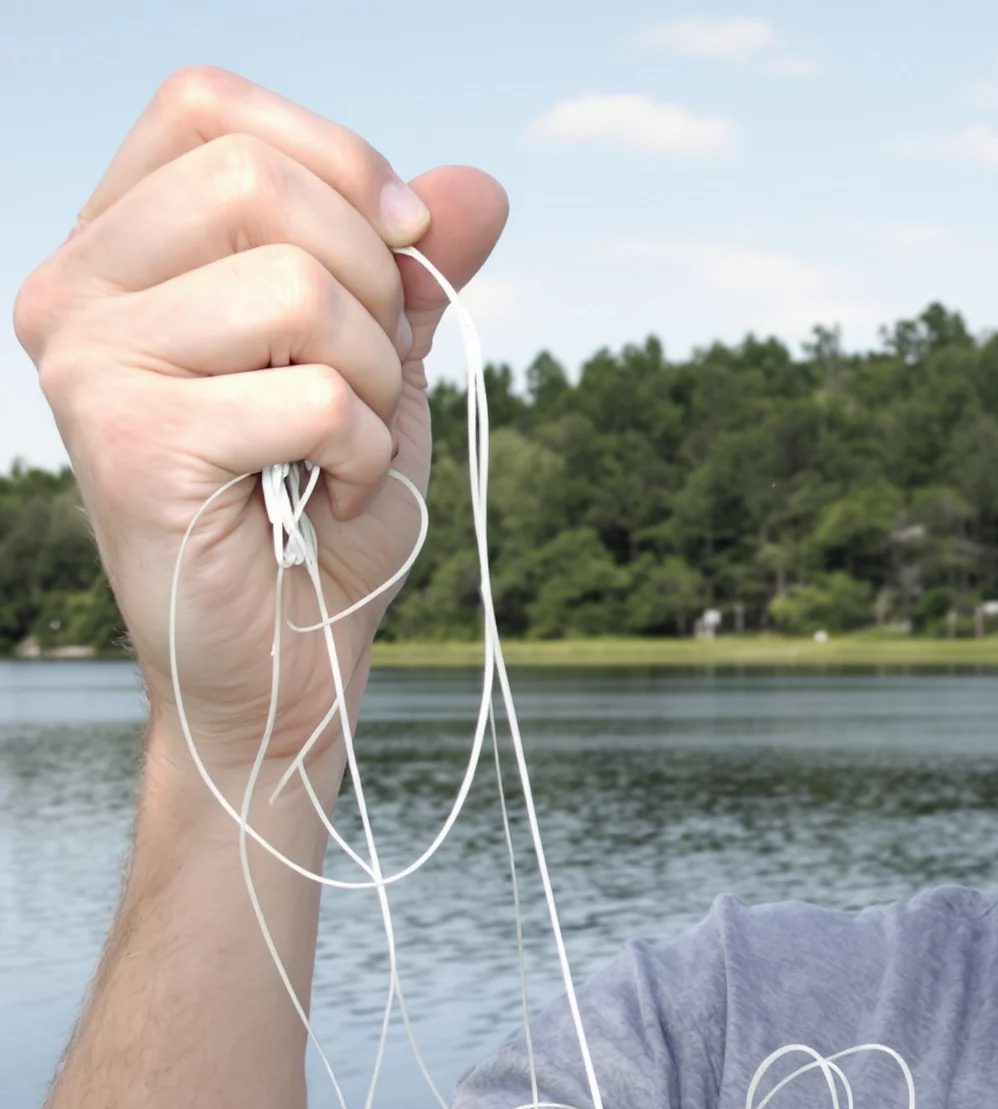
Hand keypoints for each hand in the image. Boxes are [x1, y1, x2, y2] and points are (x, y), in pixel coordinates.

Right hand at [11, 68, 506, 774]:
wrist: (284, 673)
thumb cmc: (319, 524)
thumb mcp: (379, 374)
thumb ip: (411, 274)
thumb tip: (479, 186)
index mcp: (118, 250)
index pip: (206, 105)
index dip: (334, 155)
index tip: (409, 244)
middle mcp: (77, 291)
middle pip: (258, 179)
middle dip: (372, 283)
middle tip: (371, 385)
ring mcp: (91, 364)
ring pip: (298, 289)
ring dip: (373, 384)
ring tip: (344, 454)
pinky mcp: (135, 444)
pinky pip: (312, 396)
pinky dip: (363, 456)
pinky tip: (330, 502)